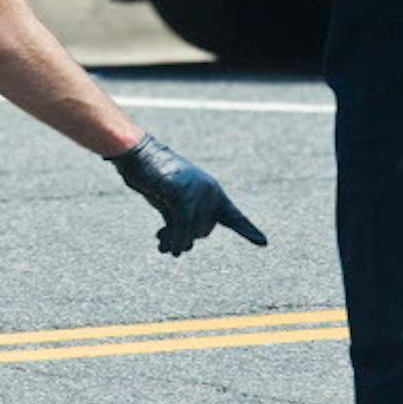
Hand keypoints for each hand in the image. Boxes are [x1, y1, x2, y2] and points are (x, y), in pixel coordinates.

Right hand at [109, 135, 266, 255]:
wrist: (139, 155)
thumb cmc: (155, 178)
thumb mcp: (173, 202)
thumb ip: (182, 220)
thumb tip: (182, 248)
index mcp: (213, 192)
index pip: (233, 216)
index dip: (247, 230)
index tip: (263, 243)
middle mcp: (210, 192)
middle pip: (204, 231)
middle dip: (185, 237)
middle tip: (162, 236)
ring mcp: (197, 192)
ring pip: (193, 231)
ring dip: (177, 241)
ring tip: (162, 243)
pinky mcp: (181, 193)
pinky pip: (182, 225)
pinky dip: (174, 239)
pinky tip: (164, 247)